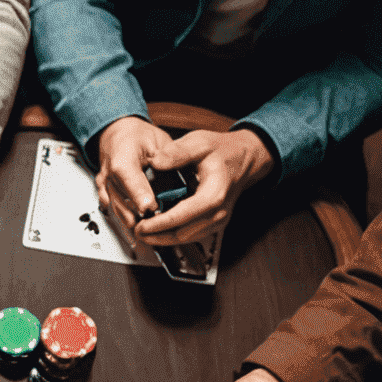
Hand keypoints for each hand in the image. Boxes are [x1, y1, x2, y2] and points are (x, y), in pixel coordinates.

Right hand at [94, 116, 176, 236]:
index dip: (141, 196)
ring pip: (115, 209)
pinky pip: (112, 210)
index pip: (131, 181)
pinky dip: (123, 218)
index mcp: (123, 159)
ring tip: (144, 232)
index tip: (150, 208)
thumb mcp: (159, 142)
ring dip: (129, 221)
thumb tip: (180, 181)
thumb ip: (167, 163)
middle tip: (152, 225)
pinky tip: (133, 227)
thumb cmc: (136, 136)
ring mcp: (105, 186)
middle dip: (137, 214)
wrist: (116, 134)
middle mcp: (109, 175)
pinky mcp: (104, 194)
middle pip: (121, 201)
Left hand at [135, 128, 274, 249]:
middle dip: (156, 235)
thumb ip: (176, 153)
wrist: (244, 158)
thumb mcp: (199, 143)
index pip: (180, 217)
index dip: (158, 224)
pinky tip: (159, 230)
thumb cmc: (223, 150)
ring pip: (185, 239)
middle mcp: (217, 213)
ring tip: (144, 232)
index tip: (141, 225)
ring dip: (163, 238)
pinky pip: (191, 236)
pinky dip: (173, 235)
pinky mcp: (214, 224)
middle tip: (137, 230)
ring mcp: (217, 221)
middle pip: (181, 234)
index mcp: (213, 194)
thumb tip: (155, 162)